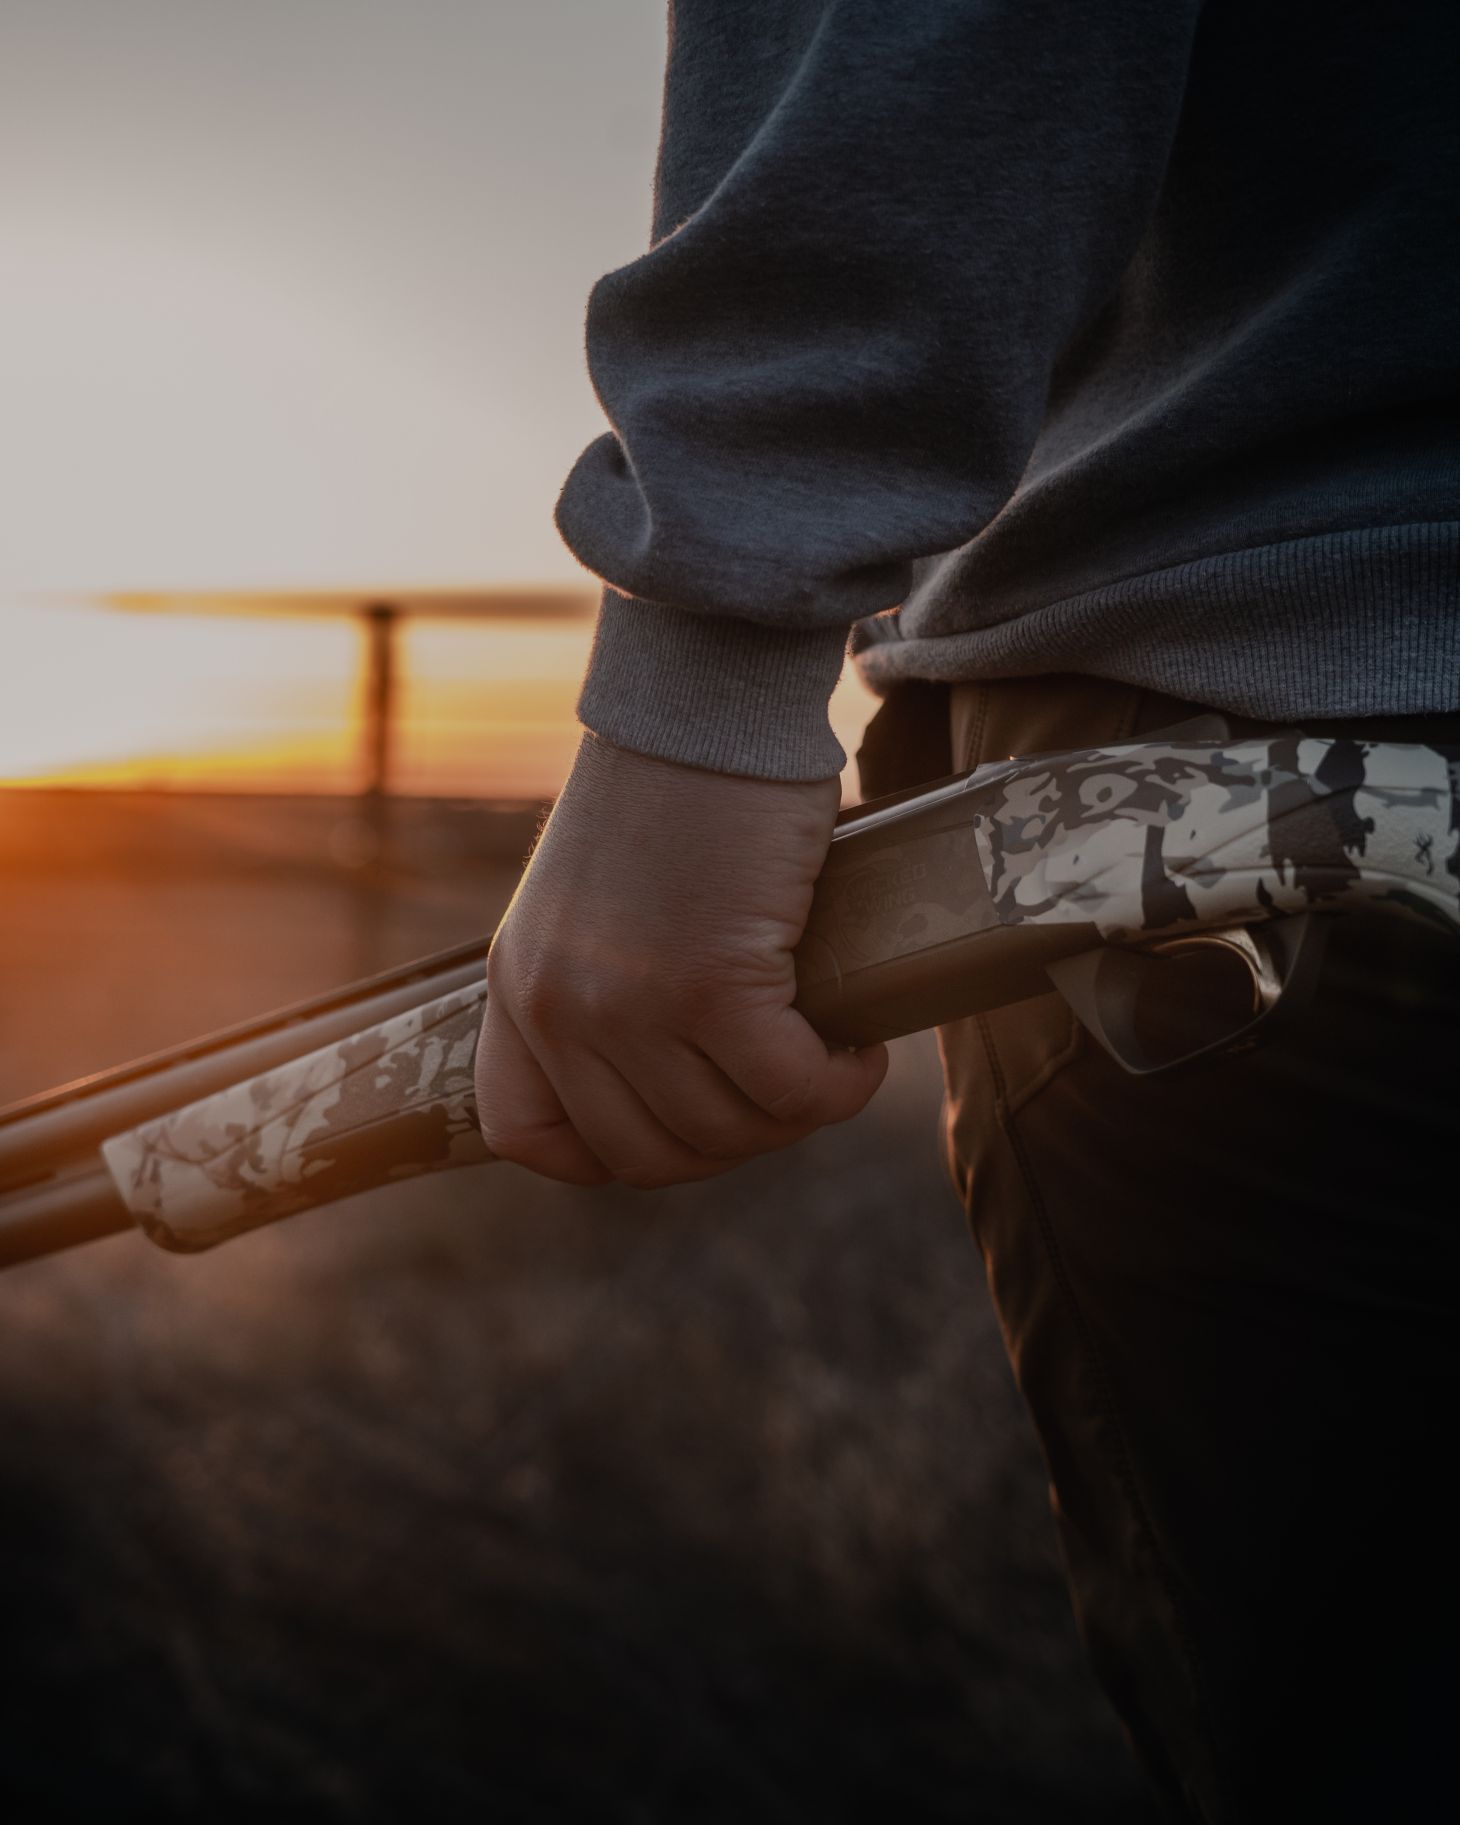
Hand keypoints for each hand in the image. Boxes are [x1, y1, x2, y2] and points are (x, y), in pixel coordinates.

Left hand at [475, 734, 887, 1187]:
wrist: (703, 700)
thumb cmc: (668, 786)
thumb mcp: (590, 901)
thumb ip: (604, 982)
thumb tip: (684, 1072)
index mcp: (518, 985)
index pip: (523, 1133)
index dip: (605, 1155)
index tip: (676, 1127)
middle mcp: (557, 1008)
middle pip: (646, 1155)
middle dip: (730, 1142)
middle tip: (784, 1089)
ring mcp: (627, 1005)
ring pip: (726, 1131)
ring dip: (793, 1115)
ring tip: (827, 1063)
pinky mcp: (710, 984)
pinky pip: (790, 1090)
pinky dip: (837, 1087)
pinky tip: (857, 1053)